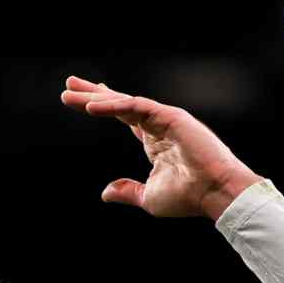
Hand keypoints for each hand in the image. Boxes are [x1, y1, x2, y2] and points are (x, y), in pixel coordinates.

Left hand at [60, 77, 262, 218]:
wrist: (214, 194)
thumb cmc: (188, 198)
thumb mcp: (148, 197)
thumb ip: (128, 191)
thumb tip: (106, 192)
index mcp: (155, 141)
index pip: (125, 118)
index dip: (104, 107)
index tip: (83, 102)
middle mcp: (158, 126)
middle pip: (120, 104)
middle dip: (94, 94)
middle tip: (68, 84)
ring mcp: (165, 119)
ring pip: (124, 102)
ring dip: (96, 97)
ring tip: (69, 93)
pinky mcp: (170, 117)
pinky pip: (136, 107)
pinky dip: (114, 105)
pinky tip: (91, 107)